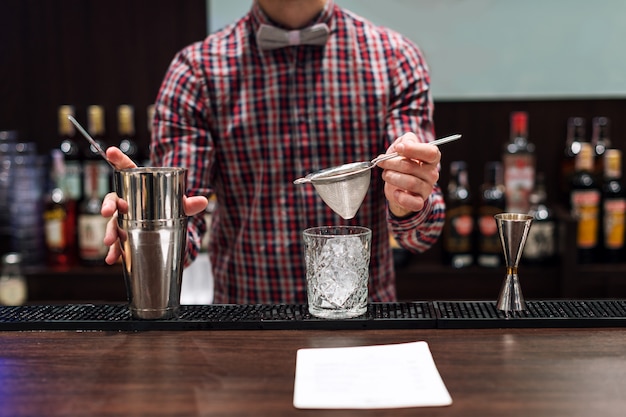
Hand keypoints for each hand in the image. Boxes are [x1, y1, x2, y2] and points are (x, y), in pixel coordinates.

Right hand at [101, 147, 208, 264]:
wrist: (170, 228)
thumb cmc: (170, 208)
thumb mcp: (180, 205)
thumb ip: (189, 204)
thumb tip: (204, 201)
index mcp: (139, 186)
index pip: (127, 170)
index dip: (118, 159)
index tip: (110, 150)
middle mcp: (128, 201)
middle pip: (114, 199)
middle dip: (109, 205)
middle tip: (108, 212)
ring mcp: (124, 218)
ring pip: (112, 223)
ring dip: (109, 232)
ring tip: (109, 242)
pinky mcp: (125, 235)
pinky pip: (117, 243)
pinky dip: (114, 252)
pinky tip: (112, 260)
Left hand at [376, 132, 440, 217]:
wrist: (397, 186)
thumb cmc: (401, 164)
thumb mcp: (402, 147)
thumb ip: (406, 140)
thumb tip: (403, 145)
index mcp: (431, 158)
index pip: (431, 152)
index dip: (413, 149)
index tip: (398, 148)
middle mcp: (432, 173)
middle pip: (412, 166)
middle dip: (392, 163)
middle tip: (382, 162)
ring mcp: (427, 188)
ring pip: (410, 183)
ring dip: (392, 177)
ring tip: (386, 174)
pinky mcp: (419, 202)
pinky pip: (414, 202)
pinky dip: (402, 198)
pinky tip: (395, 192)